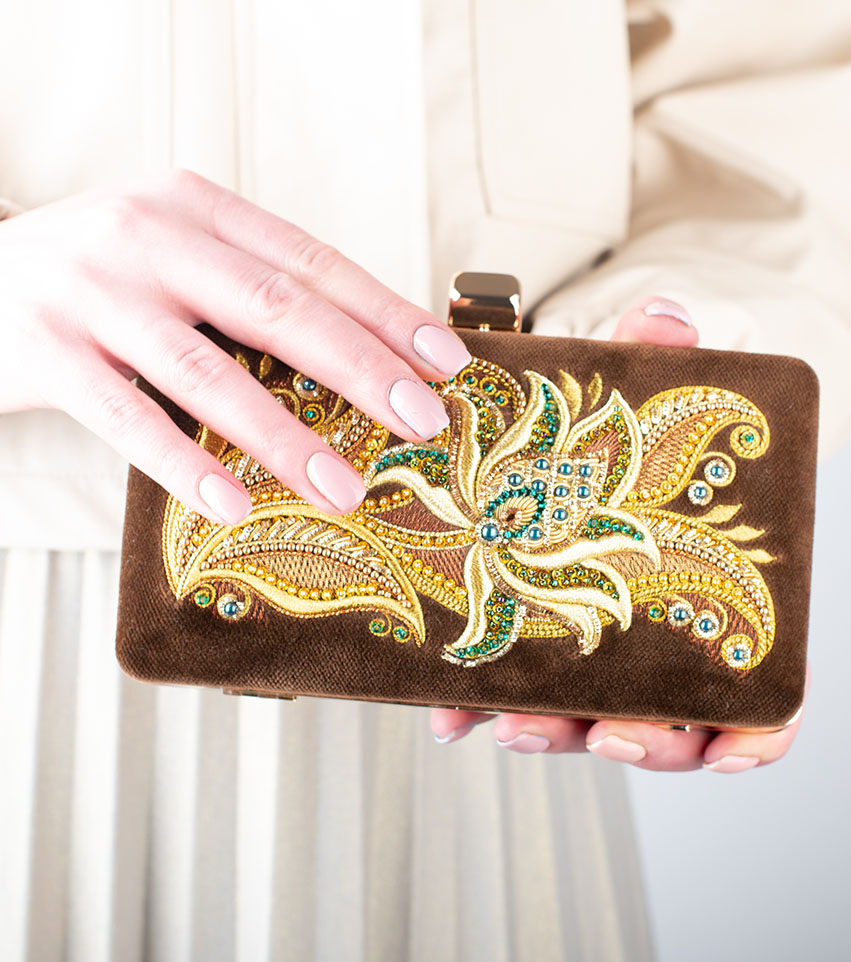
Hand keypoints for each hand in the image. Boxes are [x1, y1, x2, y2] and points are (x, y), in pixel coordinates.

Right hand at [0, 169, 471, 523]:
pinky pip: (125, 419)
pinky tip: (234, 504)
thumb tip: (363, 359)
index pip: (312, 262)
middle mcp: (149, 236)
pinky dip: (185, 465)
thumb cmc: (96, 278)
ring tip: (344, 488)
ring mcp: (93, 291)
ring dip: (285, 436)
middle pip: (275, 307)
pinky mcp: (45, 351)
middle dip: (359, 368)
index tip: (446, 360)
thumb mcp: (175, 254)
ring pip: (207, 370)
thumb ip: (252, 290)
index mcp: (197, 208)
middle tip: (422, 419)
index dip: (385, 312)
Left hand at [429, 297, 805, 772]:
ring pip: (587, 726)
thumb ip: (658, 355)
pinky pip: (512, 701)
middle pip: (670, 728)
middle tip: (606, 732)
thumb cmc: (611, 433)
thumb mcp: (634, 390)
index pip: (761, 695)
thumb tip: (663, 317)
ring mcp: (589, 654)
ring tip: (513, 720)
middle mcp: (654, 643)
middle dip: (642, 744)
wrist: (545, 445)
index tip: (728, 749)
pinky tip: (451, 709)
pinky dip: (485, 711)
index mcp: (704, 597)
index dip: (755, 734)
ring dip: (556, 734)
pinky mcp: (526, 650)